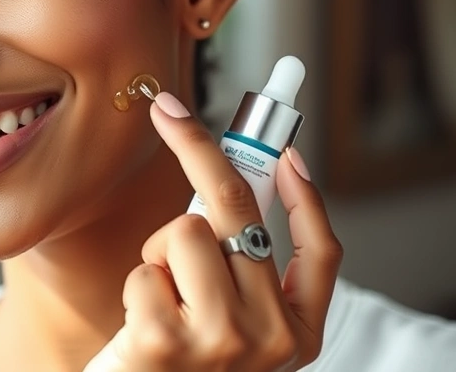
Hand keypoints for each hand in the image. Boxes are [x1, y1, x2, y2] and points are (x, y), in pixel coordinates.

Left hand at [85, 93, 342, 371]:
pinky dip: (134, 283)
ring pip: (185, 231)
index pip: (321, 250)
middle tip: (167, 110)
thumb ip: (241, 268)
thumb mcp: (228, 323)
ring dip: (160, 254)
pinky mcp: (165, 342)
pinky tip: (138, 325)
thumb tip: (229, 185)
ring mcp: (222, 342)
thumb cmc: (177, 364)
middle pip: (240, 214)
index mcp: (298, 335)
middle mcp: (271, 340)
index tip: (285, 149)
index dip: (306, 193)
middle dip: (200, 151)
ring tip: (159, 299)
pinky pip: (146, 266)